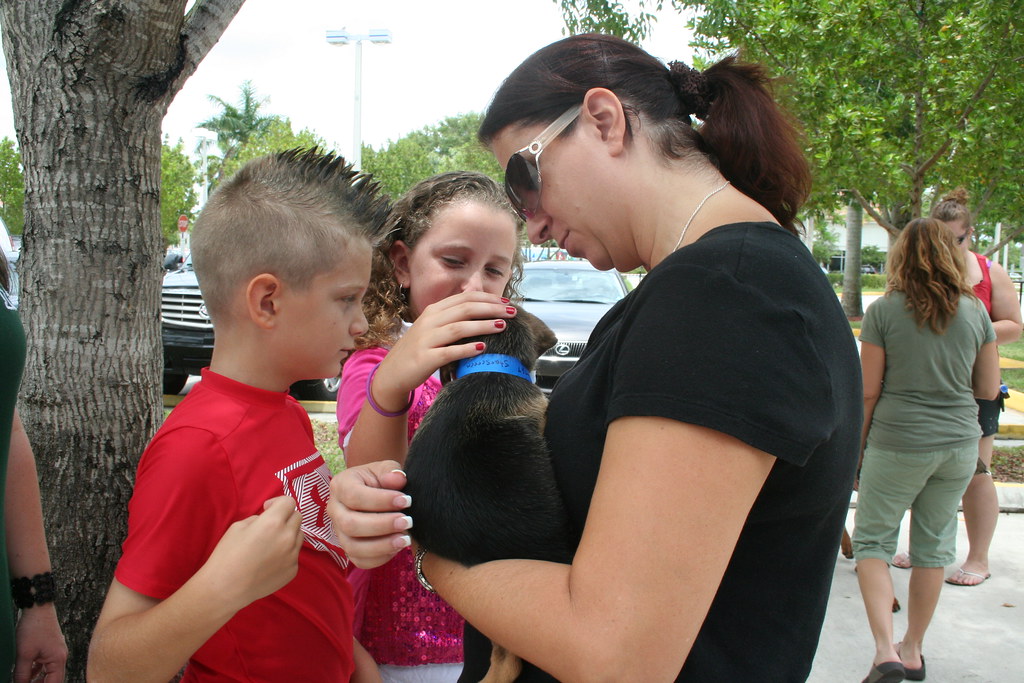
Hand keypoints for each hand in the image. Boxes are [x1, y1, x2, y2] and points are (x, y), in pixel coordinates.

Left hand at [13, 604, 66, 682]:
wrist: (37, 607)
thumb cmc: (33, 627)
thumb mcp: (24, 654)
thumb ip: (22, 674)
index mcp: (58, 660)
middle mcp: (61, 656)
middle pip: (53, 679)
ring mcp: (56, 651)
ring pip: (49, 672)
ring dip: (38, 680)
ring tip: (25, 681)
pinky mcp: (51, 647)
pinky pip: (46, 664)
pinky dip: (37, 671)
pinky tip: (27, 673)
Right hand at [198, 496, 302, 609]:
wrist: (226, 588)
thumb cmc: (227, 555)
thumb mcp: (238, 527)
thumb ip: (258, 518)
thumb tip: (268, 518)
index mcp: (273, 523)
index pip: (289, 502)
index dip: (278, 502)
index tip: (268, 509)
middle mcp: (288, 537)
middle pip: (297, 517)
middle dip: (285, 517)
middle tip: (270, 526)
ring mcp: (293, 555)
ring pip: (298, 536)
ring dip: (288, 534)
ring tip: (270, 544)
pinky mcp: (293, 570)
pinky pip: (294, 554)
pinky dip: (285, 553)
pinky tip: (269, 562)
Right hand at [328, 462, 411, 568]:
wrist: (378, 493)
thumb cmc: (381, 480)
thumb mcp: (386, 469)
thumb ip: (391, 471)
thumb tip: (398, 479)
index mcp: (340, 485)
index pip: (354, 496)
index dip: (380, 500)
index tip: (406, 500)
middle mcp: (334, 510)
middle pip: (350, 524)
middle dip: (382, 525)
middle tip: (407, 521)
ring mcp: (339, 532)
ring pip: (353, 547)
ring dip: (382, 545)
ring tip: (405, 539)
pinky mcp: (348, 549)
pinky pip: (360, 561)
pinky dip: (381, 557)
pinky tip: (397, 547)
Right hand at [370, 292, 514, 408]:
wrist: (392, 373)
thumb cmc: (418, 350)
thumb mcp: (432, 328)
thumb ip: (452, 317)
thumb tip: (481, 308)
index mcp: (433, 311)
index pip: (465, 298)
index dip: (488, 298)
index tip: (507, 302)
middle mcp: (430, 322)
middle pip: (465, 309)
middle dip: (491, 308)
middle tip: (512, 312)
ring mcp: (426, 340)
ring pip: (459, 327)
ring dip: (483, 325)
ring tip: (502, 326)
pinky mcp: (425, 358)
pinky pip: (449, 352)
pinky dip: (467, 349)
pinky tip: (482, 348)